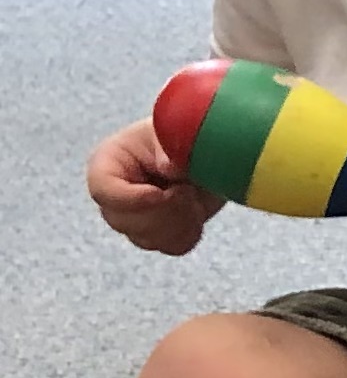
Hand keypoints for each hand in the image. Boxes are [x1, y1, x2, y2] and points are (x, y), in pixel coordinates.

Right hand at [86, 120, 223, 255]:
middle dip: (162, 210)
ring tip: (193, 195)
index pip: (102, 189)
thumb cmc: (186, 133)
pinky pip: (170, 247)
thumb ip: (170, 145)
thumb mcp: (176, 130)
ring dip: (178, 221)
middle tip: (186, 189)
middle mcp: (115, 193)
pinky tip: (196, 212)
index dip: (131, 198)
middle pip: (123, 221)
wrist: (213, 151)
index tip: (161, 194)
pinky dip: (189, 233)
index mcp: (109, 162)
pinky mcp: (158, 233)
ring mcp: (134, 218)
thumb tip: (168, 167)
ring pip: (148, 238)